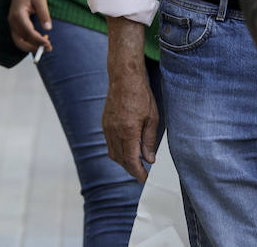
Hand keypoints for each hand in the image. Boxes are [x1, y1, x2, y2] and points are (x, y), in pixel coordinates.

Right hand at [9, 0, 51, 52]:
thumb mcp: (40, 0)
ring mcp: (12, 25)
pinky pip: (19, 39)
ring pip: (19, 42)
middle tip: (48, 49)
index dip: (38, 40)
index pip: (28, 32)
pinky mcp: (14, 26)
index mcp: (18, 15)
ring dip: (30, 47)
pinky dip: (28, 43)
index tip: (48, 44)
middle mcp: (12, 21)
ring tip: (44, 48)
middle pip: (22, 40)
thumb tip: (48, 29)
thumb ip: (44, 14)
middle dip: (34, 47)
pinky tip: (38, 43)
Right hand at [102, 62, 159, 182]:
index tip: (145, 179)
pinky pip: (109, 143)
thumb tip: (150, 160)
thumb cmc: (141, 95)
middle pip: (120, 160)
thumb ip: (149, 141)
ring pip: (113, 153)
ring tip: (136, 163)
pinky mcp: (104, 123)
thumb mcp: (152, 118)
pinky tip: (127, 149)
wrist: (124, 78)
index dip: (138, 173)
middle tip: (142, 173)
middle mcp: (114, 132)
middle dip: (131, 169)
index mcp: (128, 131)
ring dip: (123, 161)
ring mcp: (107, 128)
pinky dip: (118, 151)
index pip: (131, 161)